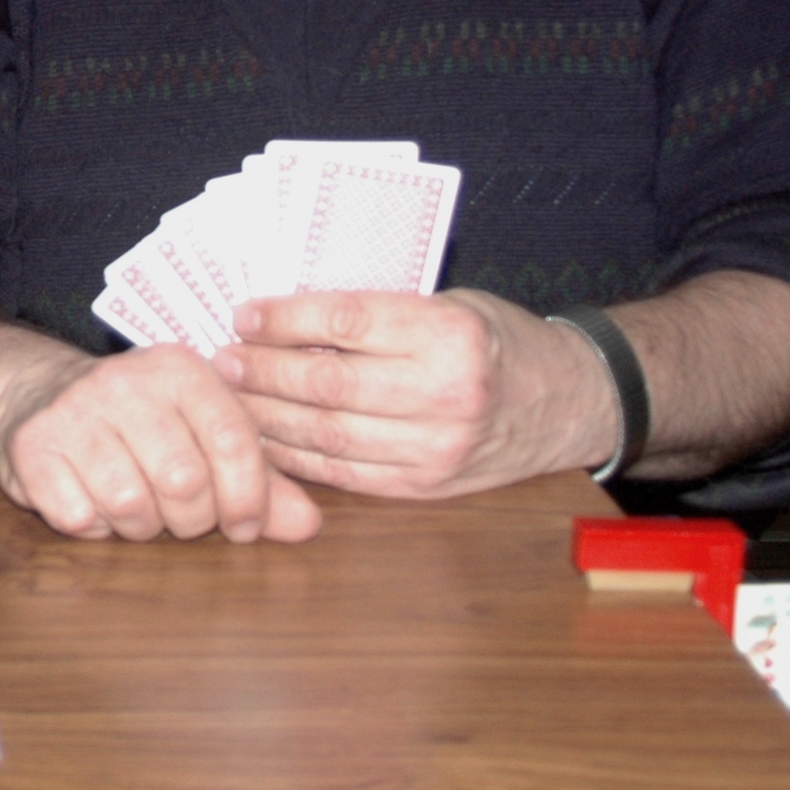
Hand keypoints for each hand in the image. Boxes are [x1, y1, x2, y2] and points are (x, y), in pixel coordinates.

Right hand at [0, 313, 323, 543]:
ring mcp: (73, 411)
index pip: (235, 443)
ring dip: (139, 528)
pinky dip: (93, 528)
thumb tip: (309, 527)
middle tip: (180, 519)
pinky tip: (91, 504)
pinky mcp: (32, 446)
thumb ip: (259, 480)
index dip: (248, 499)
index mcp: (180, 370)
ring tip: (135, 510)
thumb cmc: (139, 424)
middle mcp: (125, 381)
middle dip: (191, 521)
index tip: (242, 526)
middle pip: (184, 483)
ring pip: (131, 506)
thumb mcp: (202, 435)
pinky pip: (80, 518)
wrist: (36, 395)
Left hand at [217, 288, 620, 499]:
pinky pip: (345, 473)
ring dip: (267, 416)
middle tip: (221, 359)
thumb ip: (380, 310)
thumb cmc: (498, 340)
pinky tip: (263, 437)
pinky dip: (295, 456)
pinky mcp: (426, 486)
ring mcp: (436, 448)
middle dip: (263, 371)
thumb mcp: (448, 303)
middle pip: (328, 383)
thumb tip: (286, 311)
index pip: (346, 320)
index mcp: (450, 334)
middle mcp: (446, 395)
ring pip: (328, 435)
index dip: (285, 318)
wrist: (568, 402)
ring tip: (230, 397)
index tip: (243, 314)